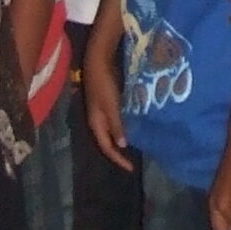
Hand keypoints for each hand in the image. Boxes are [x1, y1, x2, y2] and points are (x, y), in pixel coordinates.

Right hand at [83, 35, 133, 171]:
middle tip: (133, 160)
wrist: (97, 61)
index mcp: (96, 123)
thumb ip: (116, 125)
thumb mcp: (111, 106)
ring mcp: (100, 111)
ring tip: (134, 145)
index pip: (107, 147)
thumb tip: (122, 145)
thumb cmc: (104, 84)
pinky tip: (132, 126)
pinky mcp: (106, 103)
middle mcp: (97, 120)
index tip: (131, 168)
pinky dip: (122, 127)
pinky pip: (114, 121)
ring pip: (111, 131)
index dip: (118, 159)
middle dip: (119, 152)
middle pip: (107, 141)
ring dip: (121, 139)